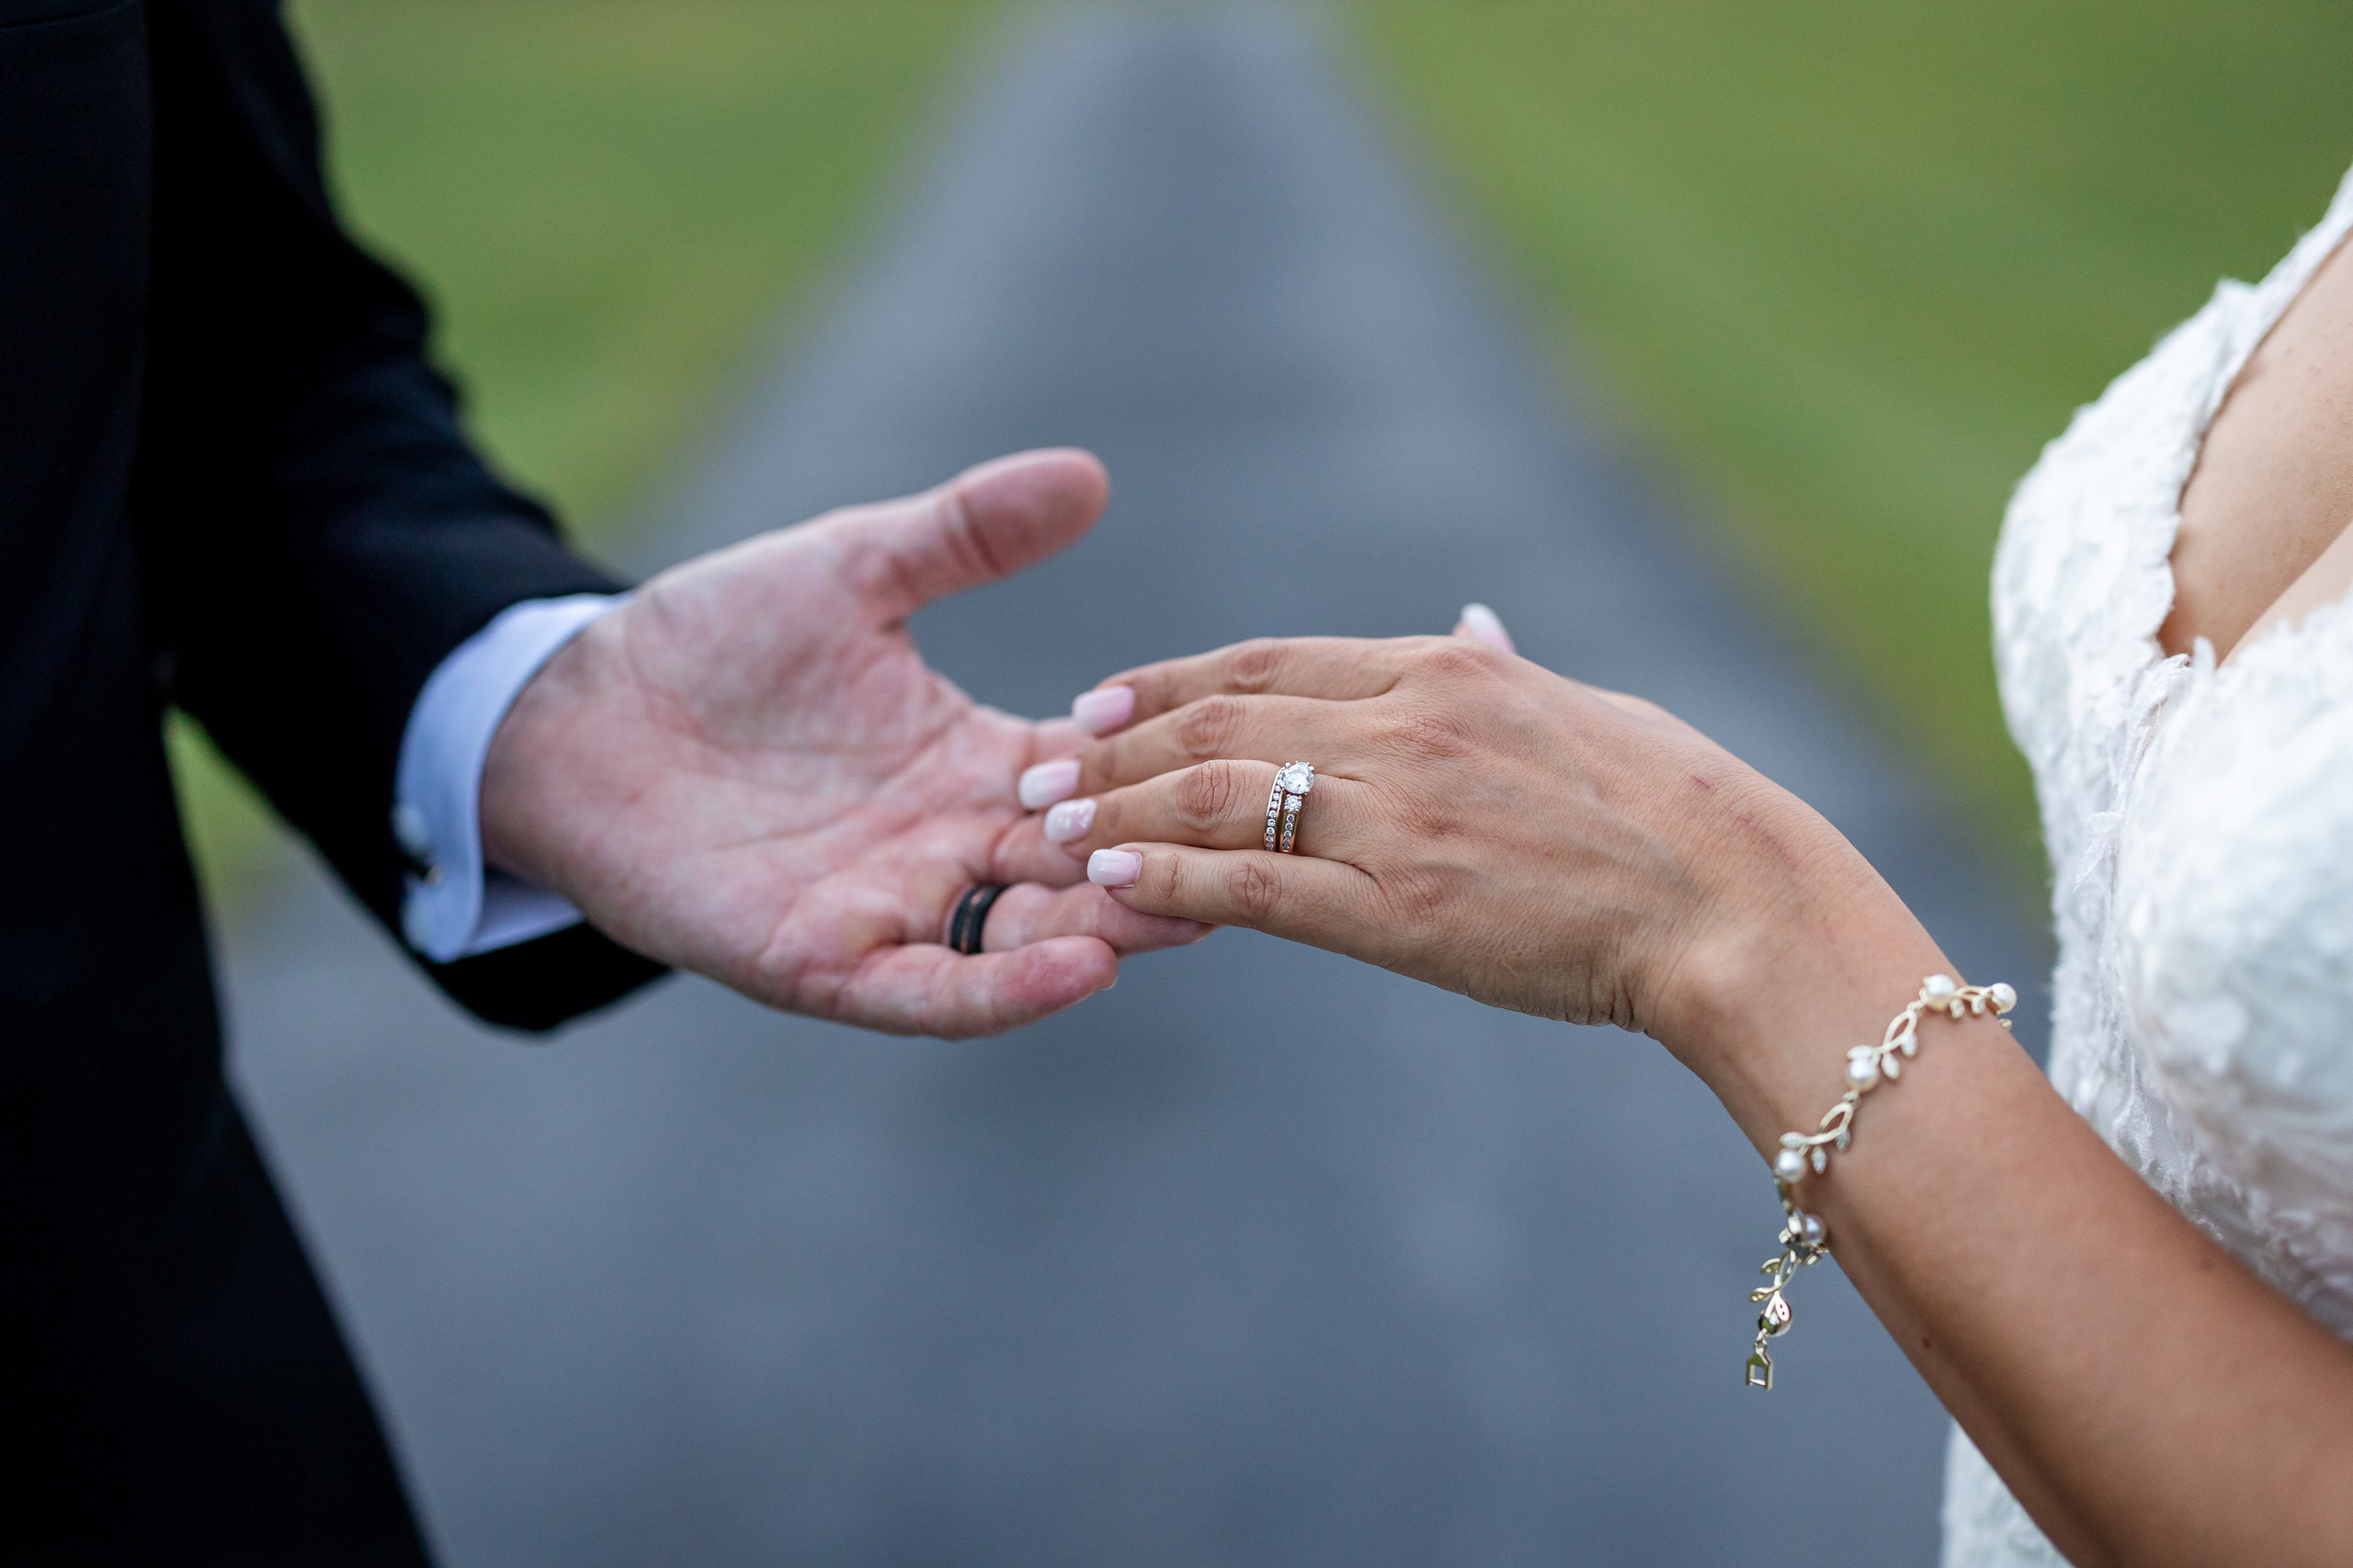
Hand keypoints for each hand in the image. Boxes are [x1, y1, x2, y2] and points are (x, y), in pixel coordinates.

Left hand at [480, 450, 1207, 1037]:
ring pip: (1032, 938)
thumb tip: (1088, 473)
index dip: (1166, 759)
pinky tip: (1080, 966)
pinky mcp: (823, 959)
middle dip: (1169, 859)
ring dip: (1113, 930)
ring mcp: (892, 908)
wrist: (576, 711)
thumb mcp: (853, 572)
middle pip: (1091, 867)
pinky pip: (932, 989)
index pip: (1103, 772)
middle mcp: (951, 844)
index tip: (1249, 740)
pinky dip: (1008, 990)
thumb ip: (966, 534)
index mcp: (974, 761)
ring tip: (1192, 906)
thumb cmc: (711, 641)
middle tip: (1257, 844)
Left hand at [1014, 621, 1879, 1048]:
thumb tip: (1474, 622)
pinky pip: (1257, 886)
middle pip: (1222, 724)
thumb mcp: (1581, 709)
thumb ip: (1503, 670)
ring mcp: (1399, 816)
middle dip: (1117, 746)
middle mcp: (1405, 727)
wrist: (1732, 902)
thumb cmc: (1676, 809)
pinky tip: (1109, 884)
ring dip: (1120, 810)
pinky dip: (1171, 879)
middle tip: (1039, 767)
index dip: (1170, 682)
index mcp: (1442, 672)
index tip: (1102, 699)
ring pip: (1220, 797)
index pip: (1270, 664)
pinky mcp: (1400, 908)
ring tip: (1046, 827)